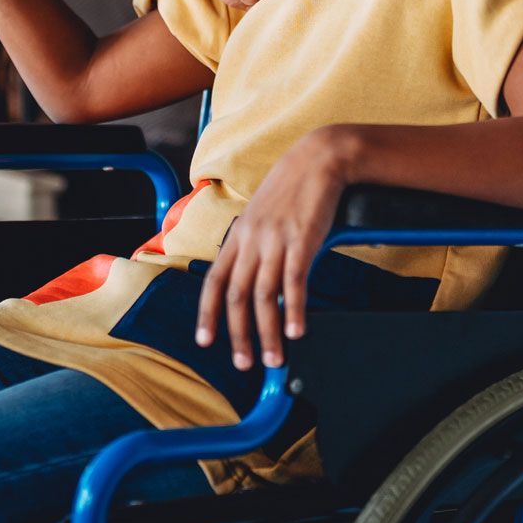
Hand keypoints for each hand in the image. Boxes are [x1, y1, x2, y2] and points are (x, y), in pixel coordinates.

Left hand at [196, 128, 349, 369]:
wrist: (317, 159)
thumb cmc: (291, 188)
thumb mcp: (261, 214)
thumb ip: (253, 243)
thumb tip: (251, 274)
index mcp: (238, 236)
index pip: (214, 281)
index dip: (207, 313)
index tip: (205, 341)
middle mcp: (251, 240)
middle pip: (236, 296)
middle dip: (237, 335)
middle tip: (244, 363)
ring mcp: (275, 240)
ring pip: (263, 295)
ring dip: (267, 332)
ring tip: (273, 359)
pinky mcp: (301, 240)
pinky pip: (294, 282)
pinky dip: (293, 310)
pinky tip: (296, 331)